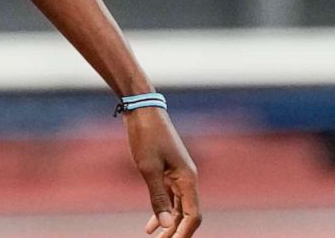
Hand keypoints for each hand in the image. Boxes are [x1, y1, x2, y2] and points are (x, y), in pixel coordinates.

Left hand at [126, 108, 201, 236]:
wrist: (141, 109)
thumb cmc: (145, 136)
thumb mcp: (147, 168)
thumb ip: (158, 197)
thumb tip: (167, 225)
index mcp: (187, 179)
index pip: (194, 215)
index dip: (185, 232)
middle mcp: (187, 178)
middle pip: (187, 214)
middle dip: (176, 231)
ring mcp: (178, 174)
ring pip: (178, 207)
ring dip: (168, 223)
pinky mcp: (167, 170)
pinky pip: (169, 196)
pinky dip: (162, 209)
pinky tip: (150, 223)